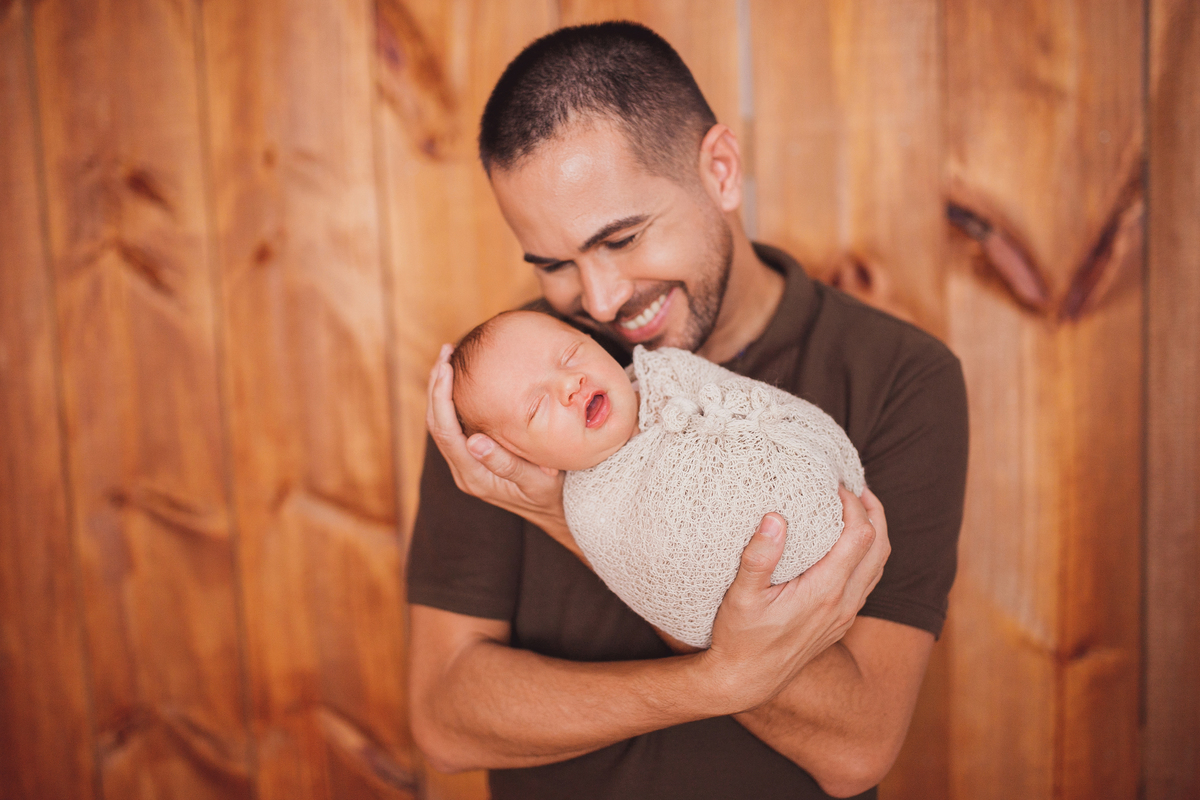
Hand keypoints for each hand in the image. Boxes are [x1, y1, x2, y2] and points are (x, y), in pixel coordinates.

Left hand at [425, 344, 582, 559]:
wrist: (560, 516)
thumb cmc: (555, 497)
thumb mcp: (537, 481)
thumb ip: (506, 464)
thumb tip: (474, 441)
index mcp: (475, 476)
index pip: (446, 432)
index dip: (441, 397)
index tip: (445, 366)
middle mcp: (465, 472)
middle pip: (437, 425)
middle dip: (436, 387)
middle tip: (445, 352)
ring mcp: (468, 467)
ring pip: (442, 425)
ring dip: (441, 392)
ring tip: (448, 360)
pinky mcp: (475, 461)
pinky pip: (455, 428)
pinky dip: (453, 401)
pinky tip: (461, 381)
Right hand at [703, 486, 889, 711]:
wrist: (746, 682)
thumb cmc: (740, 639)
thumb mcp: (741, 597)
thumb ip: (759, 557)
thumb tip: (775, 517)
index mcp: (825, 591)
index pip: (859, 536)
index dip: (853, 504)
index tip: (832, 484)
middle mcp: (844, 603)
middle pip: (880, 547)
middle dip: (874, 512)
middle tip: (856, 487)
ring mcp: (845, 615)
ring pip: (878, 566)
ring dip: (875, 533)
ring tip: (857, 508)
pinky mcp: (840, 623)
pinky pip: (867, 582)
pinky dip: (867, 555)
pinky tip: (846, 546)